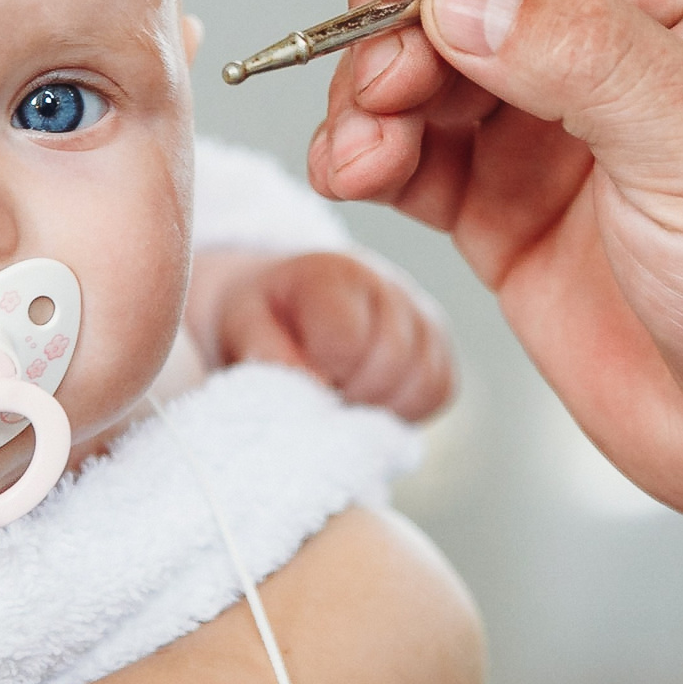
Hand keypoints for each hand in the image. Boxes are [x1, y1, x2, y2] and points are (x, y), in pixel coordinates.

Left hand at [196, 250, 455, 418]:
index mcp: (337, 274)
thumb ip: (267, 350)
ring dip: (380, 406)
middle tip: (319, 393)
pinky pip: (441, 392)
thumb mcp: (241, 324)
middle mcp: (390, 287)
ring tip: (341, 395)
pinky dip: (406, 409)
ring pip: (426, 382)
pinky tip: (368, 400)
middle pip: (392, 364)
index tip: (297, 379)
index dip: (320, 376)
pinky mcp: (439, 347)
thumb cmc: (261, 315)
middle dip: (351, 394)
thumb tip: (314, 385)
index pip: (347, 342)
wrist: (284, 305)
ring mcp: (421, 315)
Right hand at [307, 0, 682, 550]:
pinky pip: (415, 150)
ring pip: (429, 54)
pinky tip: (354, 171)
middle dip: (407, 4)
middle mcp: (627, 33)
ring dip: (374, 84)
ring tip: (360, 142)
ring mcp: (562, 119)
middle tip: (378, 70)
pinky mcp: (511, 203)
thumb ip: (588, 61)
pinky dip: (369, 150)